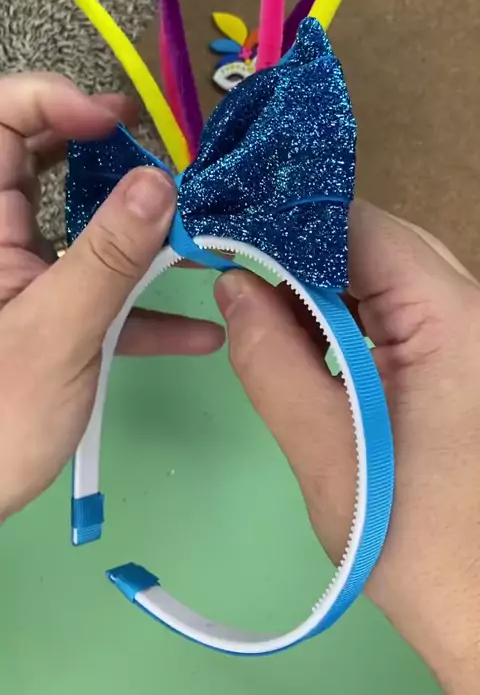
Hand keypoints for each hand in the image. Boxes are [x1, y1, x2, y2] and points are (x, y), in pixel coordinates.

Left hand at [0, 73, 223, 520]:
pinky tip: (196, 334)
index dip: (52, 102)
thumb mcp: (59, 332)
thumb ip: (110, 257)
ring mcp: (23, 279)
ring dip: (137, 235)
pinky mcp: (46, 316)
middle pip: (43, 163)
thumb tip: (160, 184)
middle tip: (159, 159)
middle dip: (107, 158)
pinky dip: (139, 308)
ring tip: (196, 238)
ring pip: (79, 228)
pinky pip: (93, 292)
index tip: (116, 122)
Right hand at [215, 202, 479, 694]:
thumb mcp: (326, 453)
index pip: (363, 227)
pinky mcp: (459, 357)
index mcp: (454, 319)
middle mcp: (471, 309)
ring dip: (320, 286)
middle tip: (235, 275)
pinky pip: (393, 311)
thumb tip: (231, 284)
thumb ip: (272, 360)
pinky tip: (308, 341)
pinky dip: (345, 316)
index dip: (290, 223)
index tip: (227, 238)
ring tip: (262, 310)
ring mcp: (469, 332)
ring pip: (382, 274)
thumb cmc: (410, 540)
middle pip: (375, 243)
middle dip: (300, 255)